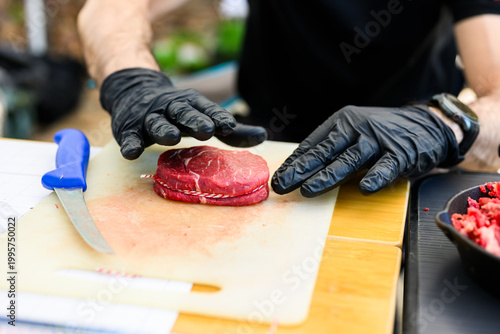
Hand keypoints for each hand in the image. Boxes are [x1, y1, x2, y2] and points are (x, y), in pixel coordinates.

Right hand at [100, 68, 265, 158]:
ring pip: (157, 123)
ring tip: (171, 138)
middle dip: (195, 121)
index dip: (218, 117)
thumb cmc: (180, 112)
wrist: (135, 91)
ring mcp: (150, 117)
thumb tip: (263, 136)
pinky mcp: (129, 128)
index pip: (208, 110)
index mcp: (193, 105)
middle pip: (184, 113)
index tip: (230, 125)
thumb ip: (233, 132)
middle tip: (207, 130)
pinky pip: (129, 137)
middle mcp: (172, 108)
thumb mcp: (205, 117)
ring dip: (164, 130)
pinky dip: (130, 144)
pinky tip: (131, 153)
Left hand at [272, 105, 461, 195]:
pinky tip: (365, 188)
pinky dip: (376, 177)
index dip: (294, 163)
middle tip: (283, 185)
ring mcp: (378, 140)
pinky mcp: (401, 153)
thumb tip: (300, 169)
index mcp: (341, 122)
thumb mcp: (353, 132)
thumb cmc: (381, 133)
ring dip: (327, 176)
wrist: (426, 124)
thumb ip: (331, 148)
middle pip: (325, 152)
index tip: (279, 178)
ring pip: (349, 160)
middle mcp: (356, 128)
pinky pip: (386, 166)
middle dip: (301, 170)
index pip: (313, 145)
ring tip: (308, 190)